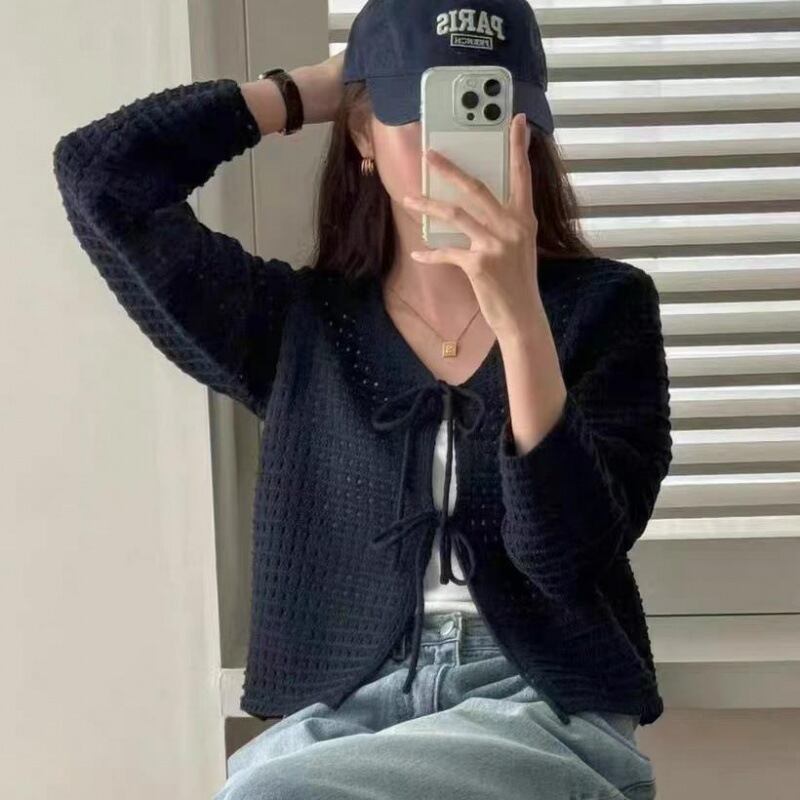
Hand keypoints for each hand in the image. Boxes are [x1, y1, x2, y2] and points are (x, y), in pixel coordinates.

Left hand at [401, 113, 540, 339]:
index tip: (516, 121)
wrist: (522, 316)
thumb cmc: (518, 282)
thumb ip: (504, 224)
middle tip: (429, 154)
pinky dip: (430, 253)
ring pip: (455, 215)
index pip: (521, 176)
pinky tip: (417, 253)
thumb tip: (477, 208)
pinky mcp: (479, 264)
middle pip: (476, 188)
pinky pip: (447, 252)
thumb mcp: (519, 247)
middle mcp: (512, 226)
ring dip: (428, 206)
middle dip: (450, 169)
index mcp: (524, 219)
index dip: (518, 147)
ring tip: (408, 199)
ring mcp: (495, 245)